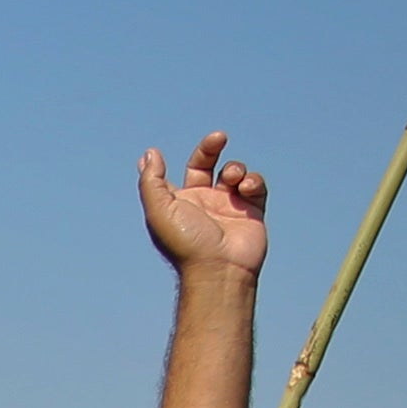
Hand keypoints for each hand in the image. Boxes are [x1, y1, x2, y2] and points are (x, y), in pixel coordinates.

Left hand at [134, 131, 269, 279]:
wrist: (218, 269)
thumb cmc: (186, 242)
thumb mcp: (159, 209)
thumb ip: (151, 180)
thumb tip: (150, 154)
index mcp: (184, 201)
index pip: (192, 169)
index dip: (198, 153)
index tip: (207, 143)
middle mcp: (206, 202)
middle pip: (211, 164)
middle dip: (213, 148)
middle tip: (219, 137)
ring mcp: (230, 207)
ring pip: (235, 173)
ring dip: (235, 167)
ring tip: (232, 178)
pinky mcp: (251, 213)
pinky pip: (256, 187)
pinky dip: (253, 180)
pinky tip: (245, 188)